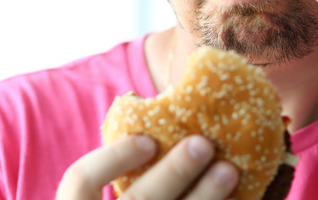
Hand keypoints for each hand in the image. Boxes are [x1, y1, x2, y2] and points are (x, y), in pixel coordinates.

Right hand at [56, 134, 239, 199]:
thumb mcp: (112, 196)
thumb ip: (129, 173)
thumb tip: (167, 125)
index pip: (80, 182)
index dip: (112, 159)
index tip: (148, 140)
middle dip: (173, 173)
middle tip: (203, 144)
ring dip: (204, 197)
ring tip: (229, 170)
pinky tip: (237, 198)